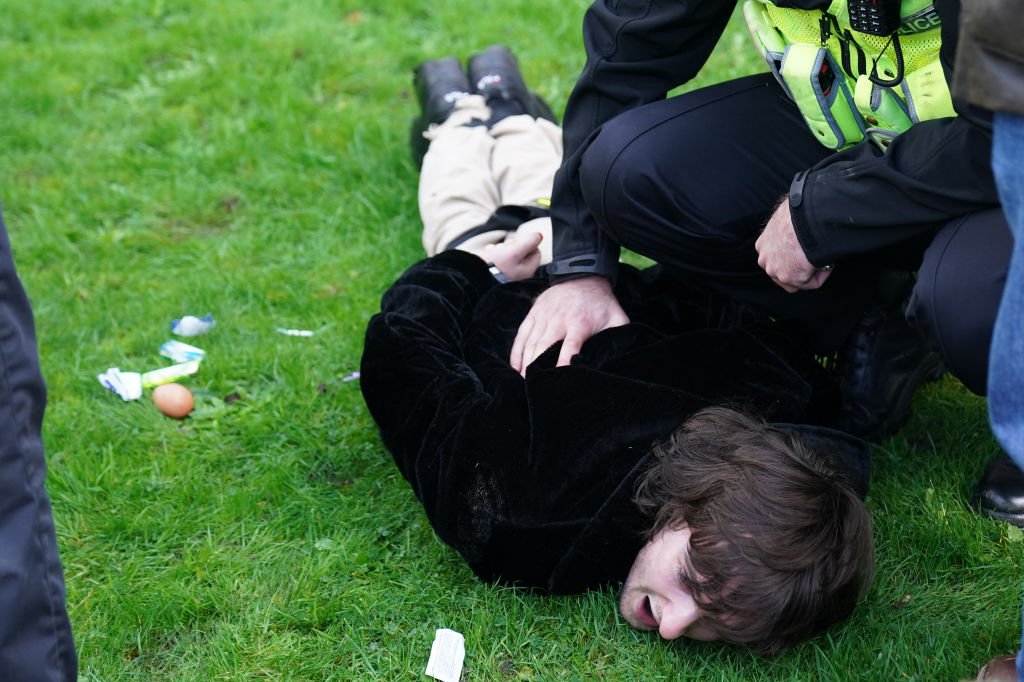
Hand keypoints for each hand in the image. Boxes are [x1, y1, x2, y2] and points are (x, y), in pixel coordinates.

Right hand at [481, 231, 542, 281]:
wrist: (473, 277)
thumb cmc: (495, 265)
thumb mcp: (514, 250)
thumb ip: (529, 242)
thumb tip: (539, 236)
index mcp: (527, 271)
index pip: (536, 252)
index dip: (527, 243)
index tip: (516, 244)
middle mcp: (520, 275)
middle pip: (522, 252)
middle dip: (512, 246)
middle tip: (503, 248)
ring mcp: (509, 275)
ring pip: (509, 254)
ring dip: (501, 249)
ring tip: (494, 252)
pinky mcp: (498, 274)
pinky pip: (499, 259)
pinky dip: (494, 254)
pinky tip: (489, 256)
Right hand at [509, 275, 628, 374]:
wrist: (583, 276)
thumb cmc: (601, 303)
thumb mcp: (617, 317)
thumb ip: (619, 336)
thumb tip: (617, 356)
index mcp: (579, 322)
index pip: (570, 346)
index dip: (564, 363)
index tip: (558, 378)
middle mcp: (558, 319)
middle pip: (544, 346)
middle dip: (537, 367)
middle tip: (535, 387)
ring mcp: (544, 315)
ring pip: (531, 342)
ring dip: (526, 363)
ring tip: (526, 381)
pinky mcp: (534, 313)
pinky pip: (522, 334)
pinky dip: (516, 351)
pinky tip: (515, 367)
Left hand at [755, 198, 831, 292]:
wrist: (806, 219)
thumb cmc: (800, 214)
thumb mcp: (786, 219)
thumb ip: (787, 231)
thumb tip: (800, 230)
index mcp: (763, 245)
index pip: (776, 258)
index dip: (794, 257)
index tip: (807, 251)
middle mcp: (765, 260)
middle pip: (783, 272)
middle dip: (799, 268)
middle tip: (815, 258)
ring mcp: (776, 271)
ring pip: (797, 280)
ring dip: (811, 272)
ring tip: (822, 259)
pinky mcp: (791, 278)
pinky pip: (811, 283)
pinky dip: (822, 275)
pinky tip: (827, 262)